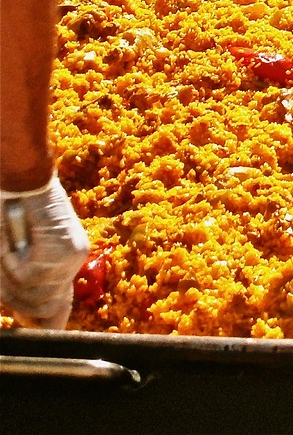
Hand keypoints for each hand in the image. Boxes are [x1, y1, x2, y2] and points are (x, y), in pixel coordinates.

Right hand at [1, 176, 89, 328]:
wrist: (21, 178)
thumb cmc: (10, 212)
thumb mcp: (16, 253)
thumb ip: (21, 282)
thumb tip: (29, 321)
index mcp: (64, 263)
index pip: (57, 311)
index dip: (40, 324)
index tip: (26, 326)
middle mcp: (74, 262)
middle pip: (42, 309)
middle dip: (14, 297)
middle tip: (7, 260)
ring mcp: (72, 257)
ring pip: (32, 294)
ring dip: (9, 275)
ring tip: (10, 247)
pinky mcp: (64, 251)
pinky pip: (27, 275)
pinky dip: (10, 260)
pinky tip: (14, 240)